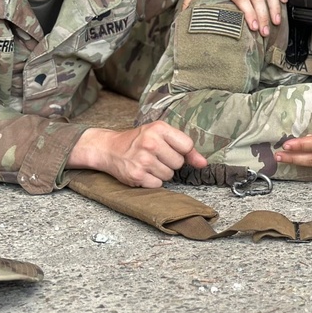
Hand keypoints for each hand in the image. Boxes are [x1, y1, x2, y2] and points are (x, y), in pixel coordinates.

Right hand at [69, 122, 207, 187]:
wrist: (108, 148)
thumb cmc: (138, 140)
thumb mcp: (160, 135)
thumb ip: (185, 148)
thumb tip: (203, 163)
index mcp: (158, 128)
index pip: (187, 146)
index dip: (182, 151)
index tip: (171, 150)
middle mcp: (150, 142)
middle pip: (179, 163)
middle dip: (170, 162)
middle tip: (155, 156)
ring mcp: (143, 160)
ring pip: (169, 175)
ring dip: (161, 172)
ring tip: (148, 163)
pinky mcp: (136, 175)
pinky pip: (157, 184)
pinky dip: (151, 181)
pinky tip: (142, 172)